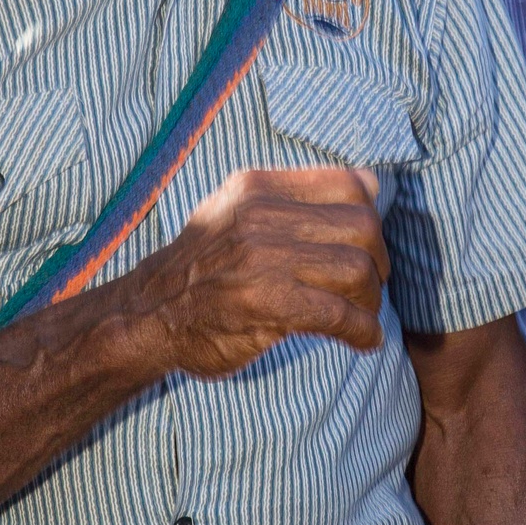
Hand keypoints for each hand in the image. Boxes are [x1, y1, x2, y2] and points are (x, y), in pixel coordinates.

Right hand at [128, 166, 387, 378]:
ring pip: (357, 270)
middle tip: (370, 287)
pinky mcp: (267, 303)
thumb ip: (294, 196)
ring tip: (363, 316)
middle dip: (378, 261)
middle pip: (362, 226)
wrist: (147, 314)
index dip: (372, 214)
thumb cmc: (200, 266)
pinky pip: (340, 314)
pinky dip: (363, 331)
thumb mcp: (235, 210)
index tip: (367, 244)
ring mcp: (263, 259)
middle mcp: (261, 215)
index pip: (348, 183)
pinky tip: (363, 341)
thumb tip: (370, 184)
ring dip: (371, 300)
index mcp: (257, 187)